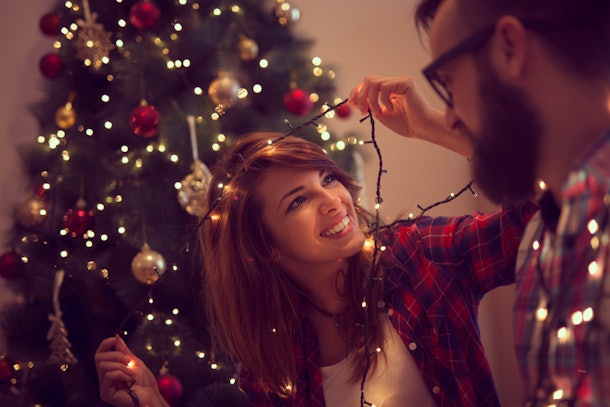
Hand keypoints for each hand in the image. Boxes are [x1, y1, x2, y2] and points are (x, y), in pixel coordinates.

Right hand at [94, 335, 168, 406]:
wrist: (151, 395)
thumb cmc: (145, 381)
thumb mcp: (134, 361)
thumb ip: (124, 351)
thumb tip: (115, 337)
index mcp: (110, 369)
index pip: (100, 354)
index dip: (104, 344)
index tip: (113, 340)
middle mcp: (104, 378)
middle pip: (99, 358)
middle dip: (116, 355)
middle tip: (129, 361)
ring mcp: (104, 386)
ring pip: (103, 365)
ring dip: (121, 366)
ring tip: (131, 373)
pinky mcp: (106, 393)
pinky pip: (108, 375)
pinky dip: (121, 374)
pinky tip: (129, 379)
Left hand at [348, 76, 471, 157]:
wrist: (423, 129)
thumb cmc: (407, 124)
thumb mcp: (382, 115)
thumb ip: (369, 107)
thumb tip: (353, 101)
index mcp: (388, 89)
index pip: (368, 84)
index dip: (356, 92)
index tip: (351, 104)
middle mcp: (394, 83)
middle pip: (368, 80)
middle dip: (360, 95)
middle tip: (363, 111)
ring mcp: (400, 81)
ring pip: (374, 82)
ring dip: (370, 99)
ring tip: (378, 112)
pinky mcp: (406, 83)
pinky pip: (385, 87)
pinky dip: (383, 100)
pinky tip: (391, 109)